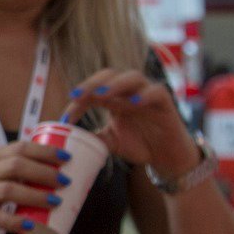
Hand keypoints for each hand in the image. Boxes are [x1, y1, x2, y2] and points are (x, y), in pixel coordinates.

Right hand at [0, 140, 69, 233]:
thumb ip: (12, 168)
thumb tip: (51, 170)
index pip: (20, 147)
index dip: (45, 151)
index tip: (66, 157)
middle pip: (17, 165)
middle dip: (44, 172)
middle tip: (65, 181)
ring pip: (9, 190)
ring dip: (35, 195)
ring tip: (55, 202)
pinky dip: (15, 222)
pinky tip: (30, 226)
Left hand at [58, 69, 195, 173]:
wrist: (167, 158)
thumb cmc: (140, 144)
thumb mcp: (111, 142)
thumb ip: (93, 138)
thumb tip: (68, 140)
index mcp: (114, 98)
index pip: (93, 89)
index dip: (79, 99)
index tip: (65, 116)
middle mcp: (129, 91)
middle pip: (109, 75)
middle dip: (92, 83)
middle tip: (77, 95)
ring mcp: (147, 94)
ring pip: (132, 77)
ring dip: (115, 84)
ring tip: (101, 94)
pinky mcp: (165, 102)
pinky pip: (156, 91)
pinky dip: (145, 95)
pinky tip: (133, 103)